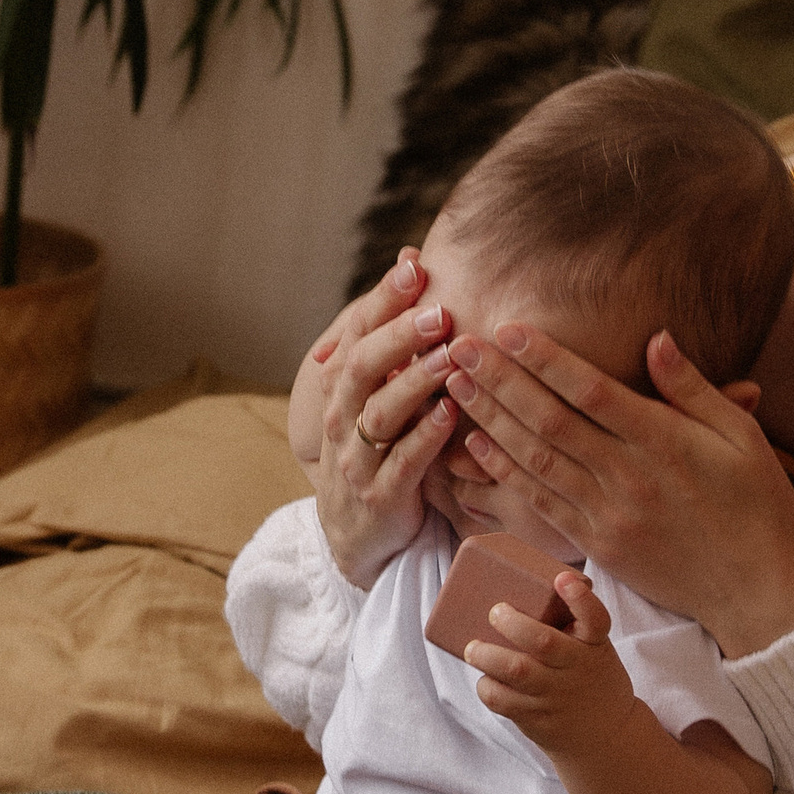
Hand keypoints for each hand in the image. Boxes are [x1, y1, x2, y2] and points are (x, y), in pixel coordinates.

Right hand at [301, 249, 461, 587]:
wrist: (358, 536)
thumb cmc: (379, 451)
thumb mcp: (378, 394)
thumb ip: (393, 335)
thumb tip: (411, 258)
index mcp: (343, 388)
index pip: (357, 332)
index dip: (383, 299)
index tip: (413, 266)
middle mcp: (344, 419)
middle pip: (363, 367)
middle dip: (398, 335)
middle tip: (438, 310)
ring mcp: (358, 460)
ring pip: (381, 413)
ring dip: (415, 382)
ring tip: (450, 355)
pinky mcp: (381, 498)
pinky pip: (403, 464)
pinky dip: (425, 437)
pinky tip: (450, 414)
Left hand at [445, 320, 793, 657]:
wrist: (755, 590)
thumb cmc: (756, 504)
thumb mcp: (743, 436)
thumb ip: (694, 388)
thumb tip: (657, 338)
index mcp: (664, 442)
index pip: (590, 390)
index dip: (544, 359)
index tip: (507, 329)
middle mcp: (628, 476)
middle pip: (549, 420)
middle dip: (499, 380)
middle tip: (459, 346)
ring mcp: (607, 513)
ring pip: (535, 459)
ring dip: (490, 419)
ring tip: (454, 384)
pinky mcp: (596, 544)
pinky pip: (540, 502)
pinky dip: (505, 470)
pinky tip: (477, 443)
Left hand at [463, 568, 632, 752]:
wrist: (606, 737)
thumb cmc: (590, 677)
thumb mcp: (594, 649)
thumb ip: (569, 625)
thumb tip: (516, 588)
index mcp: (594, 645)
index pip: (595, 618)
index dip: (579, 597)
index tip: (562, 578)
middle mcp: (577, 669)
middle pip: (543, 642)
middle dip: (512, 623)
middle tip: (495, 611)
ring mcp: (556, 696)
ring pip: (517, 671)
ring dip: (487, 656)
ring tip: (472, 647)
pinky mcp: (538, 719)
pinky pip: (503, 701)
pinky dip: (487, 687)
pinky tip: (485, 678)